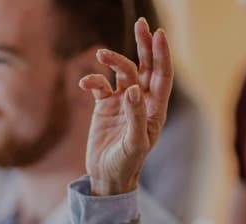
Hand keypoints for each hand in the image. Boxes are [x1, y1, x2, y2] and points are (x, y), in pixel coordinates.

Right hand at [80, 18, 172, 195]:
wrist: (107, 178)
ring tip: (101, 53)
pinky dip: (93, 79)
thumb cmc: (127, 164)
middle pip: (145, 67)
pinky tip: (84, 82)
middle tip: (142, 24)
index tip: (158, 35)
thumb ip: (135, 117)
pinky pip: (100, 85)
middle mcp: (140, 101)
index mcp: (155, 109)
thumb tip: (132, 90)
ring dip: (114, 60)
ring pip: (122, 72)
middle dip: (144, 45)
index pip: (161, 76)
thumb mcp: (134, 144)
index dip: (161, 55)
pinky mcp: (104, 106)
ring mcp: (122, 102)